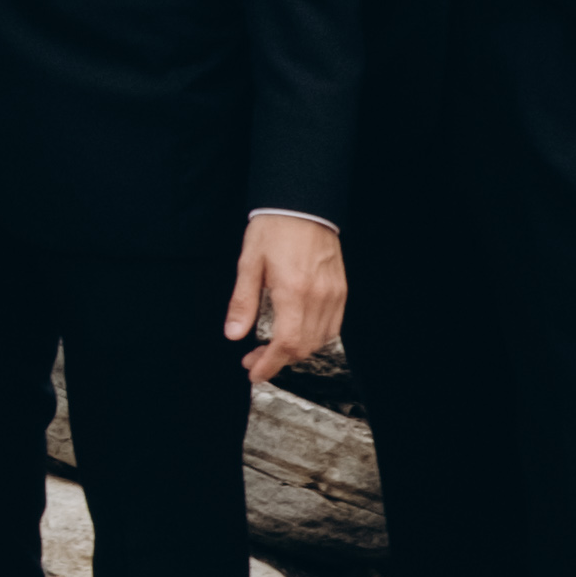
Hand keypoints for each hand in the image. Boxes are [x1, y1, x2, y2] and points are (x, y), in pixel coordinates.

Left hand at [222, 212, 345, 384]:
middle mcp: (318, 297)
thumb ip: (242, 302)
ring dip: (296, 351)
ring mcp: (334, 295)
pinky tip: (297, 334)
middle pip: (303, 347)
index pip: (286, 343)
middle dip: (277, 361)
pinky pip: (333, 326)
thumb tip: (234, 334)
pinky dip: (315, 338)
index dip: (270, 364)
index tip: (254, 372)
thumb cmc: (274, 229)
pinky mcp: (341, 290)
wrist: (304, 205)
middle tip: (254, 359)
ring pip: (319, 340)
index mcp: (293, 291)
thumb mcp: (249, 263)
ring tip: (272, 349)